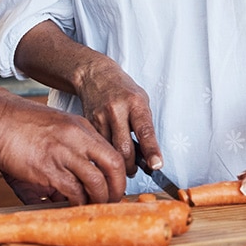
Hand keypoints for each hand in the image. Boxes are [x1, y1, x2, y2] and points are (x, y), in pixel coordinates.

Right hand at [0, 95, 125, 204]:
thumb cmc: (18, 123)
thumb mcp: (54, 126)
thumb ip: (69, 147)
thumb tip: (76, 171)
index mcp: (80, 126)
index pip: (112, 151)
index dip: (118, 173)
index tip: (114, 185)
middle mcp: (76, 137)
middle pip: (114, 165)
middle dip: (117, 188)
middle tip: (111, 200)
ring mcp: (62, 152)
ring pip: (97, 181)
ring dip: (98, 199)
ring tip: (92, 206)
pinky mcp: (47, 168)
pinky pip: (73, 191)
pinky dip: (77, 202)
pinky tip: (72, 204)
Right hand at [72, 54, 160, 175]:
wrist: (96, 75)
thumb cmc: (123, 90)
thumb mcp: (141, 102)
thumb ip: (145, 127)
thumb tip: (148, 157)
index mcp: (135, 103)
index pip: (145, 131)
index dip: (151, 150)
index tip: (156, 165)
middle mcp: (117, 109)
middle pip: (124, 148)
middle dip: (131, 167)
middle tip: (135, 170)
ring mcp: (100, 117)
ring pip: (109, 151)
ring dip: (117, 163)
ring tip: (122, 163)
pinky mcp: (88, 123)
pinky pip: (98, 146)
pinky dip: (104, 154)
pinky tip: (107, 152)